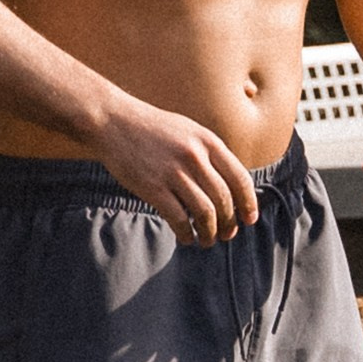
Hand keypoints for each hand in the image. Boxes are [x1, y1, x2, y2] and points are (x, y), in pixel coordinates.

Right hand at [96, 100, 260, 239]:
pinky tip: (186, 238)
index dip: (248, 203)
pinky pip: (178, 219)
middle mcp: (195, 157)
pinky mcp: (153, 187)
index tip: (249, 219)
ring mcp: (173, 172)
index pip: (240, 178)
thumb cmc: (153, 129)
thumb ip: (210, 153)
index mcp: (208, 142)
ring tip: (207, 240)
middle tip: (227, 234)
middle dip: (229, 223)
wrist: (113, 121)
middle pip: (224, 200)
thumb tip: (230, 186)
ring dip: (209, 233)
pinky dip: (186, 233)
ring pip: (205, 213)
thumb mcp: (189, 131)